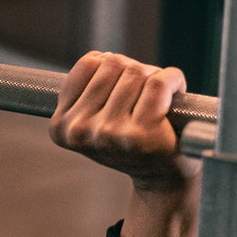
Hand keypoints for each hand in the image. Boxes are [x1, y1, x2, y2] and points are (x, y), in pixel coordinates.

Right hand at [50, 51, 201, 236]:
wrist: (161, 178)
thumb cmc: (132, 140)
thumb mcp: (96, 116)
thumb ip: (89, 86)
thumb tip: (102, 57)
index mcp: (61, 126)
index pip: (89, 63)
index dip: (113, 68)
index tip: (121, 92)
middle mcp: (79, 132)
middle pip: (113, 63)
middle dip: (135, 72)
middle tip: (143, 99)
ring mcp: (107, 134)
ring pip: (136, 72)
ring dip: (154, 78)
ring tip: (157, 104)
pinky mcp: (137, 135)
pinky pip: (158, 83)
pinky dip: (174, 80)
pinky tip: (175, 97)